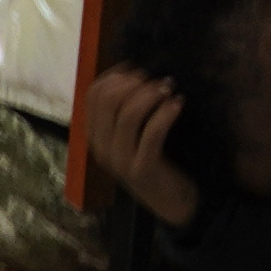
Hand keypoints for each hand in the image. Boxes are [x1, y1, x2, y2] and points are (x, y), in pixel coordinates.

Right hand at [81, 68, 199, 227]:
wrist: (171, 201)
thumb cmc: (153, 161)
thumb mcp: (132, 136)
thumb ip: (125, 111)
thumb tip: (132, 73)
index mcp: (95, 137)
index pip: (92, 96)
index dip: (113, 76)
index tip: (135, 69)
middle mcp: (101, 148)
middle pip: (107, 101)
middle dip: (133, 83)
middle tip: (155, 80)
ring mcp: (119, 160)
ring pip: (128, 114)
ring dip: (151, 95)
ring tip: (169, 88)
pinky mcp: (142, 168)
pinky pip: (152, 132)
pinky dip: (166, 112)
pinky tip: (178, 104)